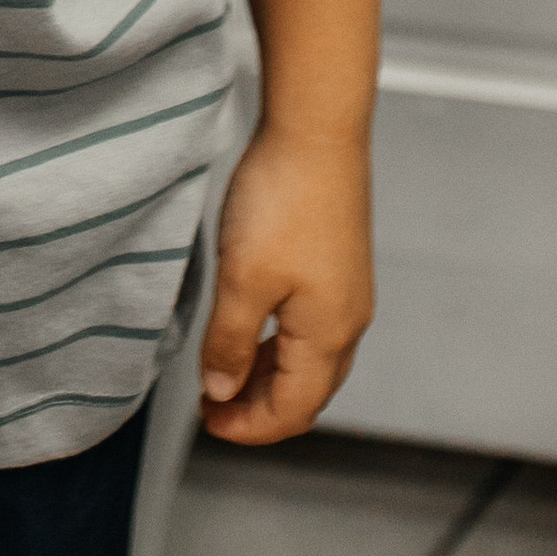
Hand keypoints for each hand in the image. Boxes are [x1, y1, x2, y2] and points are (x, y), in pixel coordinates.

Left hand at [198, 129, 372, 445]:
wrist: (317, 128)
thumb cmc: (283, 199)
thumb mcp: (242, 279)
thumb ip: (230, 342)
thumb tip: (222, 390)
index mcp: (329, 335)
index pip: (293, 410)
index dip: (249, 427)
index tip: (208, 423)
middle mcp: (348, 320)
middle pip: (306, 392)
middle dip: (259, 407)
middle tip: (212, 406)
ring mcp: (347, 291)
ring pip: (310, 360)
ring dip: (268, 375)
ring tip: (224, 370)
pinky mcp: (340, 264)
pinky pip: (311, 327)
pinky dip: (280, 343)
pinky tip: (251, 328)